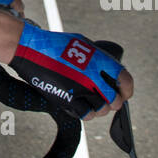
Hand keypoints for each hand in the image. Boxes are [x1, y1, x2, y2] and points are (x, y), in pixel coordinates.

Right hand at [10, 24, 132, 120]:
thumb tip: (109, 71)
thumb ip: (98, 58)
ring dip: (99, 108)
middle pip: (115, 100)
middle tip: (107, 99)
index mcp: (99, 59)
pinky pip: (86, 114)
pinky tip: (81, 105)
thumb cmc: (54, 45)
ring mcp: (81, 89)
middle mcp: (93, 75)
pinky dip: (86, 112)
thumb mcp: (81, 43)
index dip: (127, 90)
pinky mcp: (68, 99)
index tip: (123, 93)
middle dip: (113, 102)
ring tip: (92, 101)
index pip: (125, 80)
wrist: (30, 49)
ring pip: (102, 110)